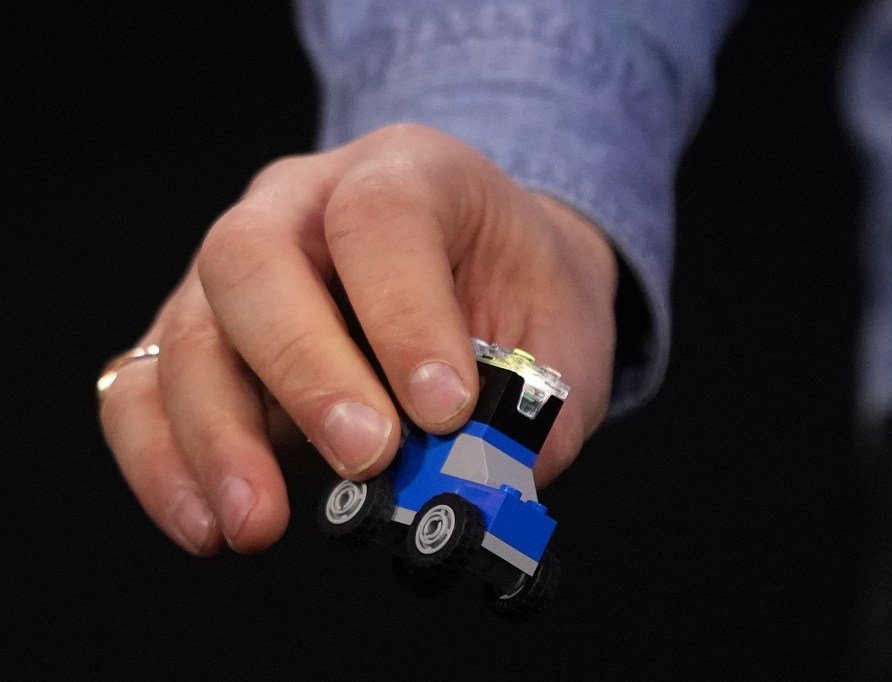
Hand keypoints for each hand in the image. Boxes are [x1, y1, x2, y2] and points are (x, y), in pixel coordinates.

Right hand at [99, 124, 616, 555]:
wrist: (483, 268)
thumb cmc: (517, 291)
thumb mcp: (557, 332)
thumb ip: (531, 408)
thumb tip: (481, 492)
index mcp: (406, 171)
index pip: (382, 218)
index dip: (407, 314)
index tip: (445, 410)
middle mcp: (301, 204)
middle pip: (253, 260)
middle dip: (305, 370)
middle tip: (363, 459)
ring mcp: (234, 267)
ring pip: (187, 333)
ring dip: (217, 439)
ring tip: (258, 524)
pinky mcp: (197, 335)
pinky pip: (145, 389)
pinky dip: (163, 462)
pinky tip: (204, 524)